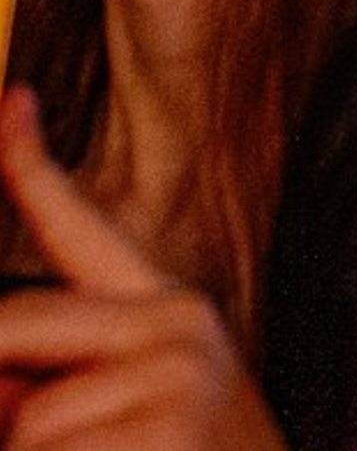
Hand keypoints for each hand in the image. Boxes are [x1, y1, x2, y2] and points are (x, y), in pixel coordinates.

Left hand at [0, 87, 284, 448]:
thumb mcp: (133, 415)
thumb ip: (61, 379)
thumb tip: (0, 377)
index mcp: (165, 316)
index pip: (83, 229)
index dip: (28, 165)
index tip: (8, 100)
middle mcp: (177, 327)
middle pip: (13, 327)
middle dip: (0, 398)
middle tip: (28, 436)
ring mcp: (177, 377)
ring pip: (26, 420)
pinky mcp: (169, 429)